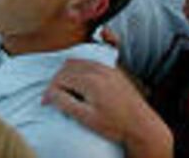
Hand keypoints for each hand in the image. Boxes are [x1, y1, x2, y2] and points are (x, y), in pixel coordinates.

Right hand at [43, 60, 171, 157]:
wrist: (143, 126)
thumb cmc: (115, 125)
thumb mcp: (86, 118)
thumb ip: (65, 102)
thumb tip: (50, 92)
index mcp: (90, 81)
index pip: (60, 78)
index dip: (49, 90)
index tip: (45, 102)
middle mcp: (98, 70)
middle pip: (66, 68)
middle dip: (56, 81)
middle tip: (52, 96)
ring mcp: (107, 69)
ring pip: (77, 62)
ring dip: (66, 74)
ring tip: (64, 90)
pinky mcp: (114, 71)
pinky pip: (90, 63)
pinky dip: (79, 69)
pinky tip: (79, 82)